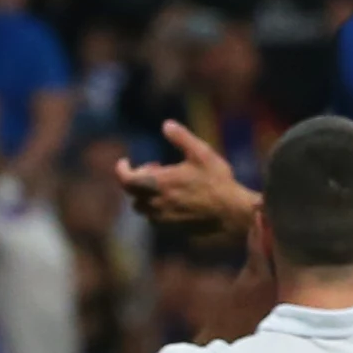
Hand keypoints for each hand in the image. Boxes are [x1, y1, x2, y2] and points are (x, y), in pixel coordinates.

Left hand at [114, 120, 256, 236]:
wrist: (231, 212)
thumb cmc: (217, 181)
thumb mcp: (201, 152)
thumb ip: (181, 137)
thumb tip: (166, 124)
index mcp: (158, 183)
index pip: (125, 179)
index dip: (121, 169)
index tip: (125, 162)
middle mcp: (156, 202)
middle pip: (132, 194)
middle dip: (137, 179)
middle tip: (154, 168)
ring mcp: (164, 218)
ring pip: (143, 208)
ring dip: (146, 196)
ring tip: (163, 185)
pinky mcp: (173, 228)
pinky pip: (155, 219)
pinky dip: (157, 208)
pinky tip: (173, 200)